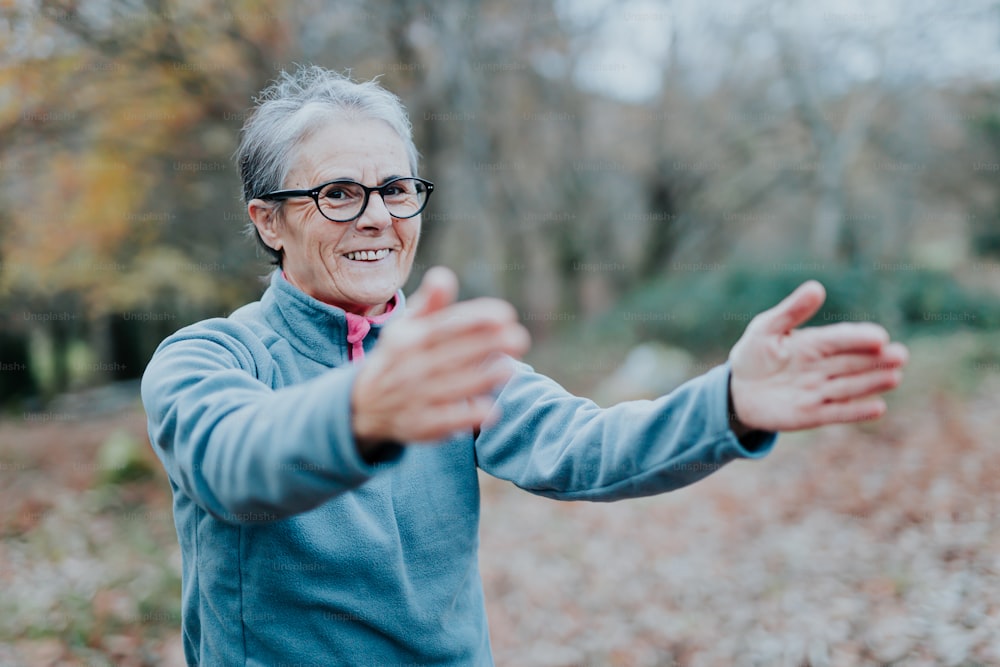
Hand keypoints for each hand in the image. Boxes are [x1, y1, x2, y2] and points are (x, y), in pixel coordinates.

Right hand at [351, 266, 530, 449]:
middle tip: (520, 339)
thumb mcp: (406, 327)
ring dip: (484, 378)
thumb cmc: (398, 356)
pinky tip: (491, 408)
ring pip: (453, 387)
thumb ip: (430, 303)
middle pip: (454, 354)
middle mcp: (409, 368)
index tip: (506, 314)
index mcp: (408, 339)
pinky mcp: (420, 426)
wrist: (364, 404)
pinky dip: (469, 415)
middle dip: (488, 346)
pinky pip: (448, 420)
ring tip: (512, 368)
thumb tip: (445, 276)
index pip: (445, 326)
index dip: (476, 319)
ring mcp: (414, 398)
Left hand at [729, 280, 907, 431]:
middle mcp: (822, 367)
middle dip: (877, 359)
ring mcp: (819, 391)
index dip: (858, 338)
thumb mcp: (765, 329)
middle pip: (852, 362)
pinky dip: (856, 411)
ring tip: (895, 377)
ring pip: (849, 386)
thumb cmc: (754, 354)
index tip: (879, 337)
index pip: (839, 339)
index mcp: (813, 343)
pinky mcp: (812, 414)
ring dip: (872, 383)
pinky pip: (837, 412)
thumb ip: (791, 312)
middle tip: (900, 355)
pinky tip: (879, 408)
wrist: (737, 390)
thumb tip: (816, 287)